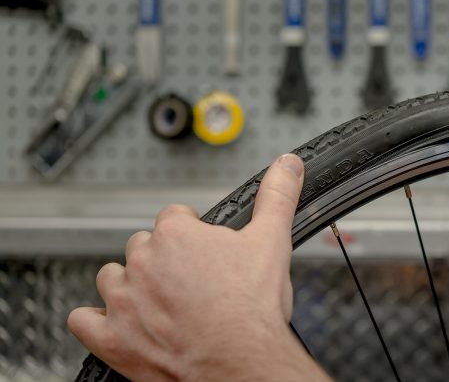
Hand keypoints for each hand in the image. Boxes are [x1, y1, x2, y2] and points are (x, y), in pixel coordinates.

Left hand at [68, 154, 329, 380]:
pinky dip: (97, 320)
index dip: (192, 232)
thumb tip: (286, 165)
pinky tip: (119, 322)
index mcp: (176, 234)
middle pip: (143, 246)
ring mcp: (123, 301)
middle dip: (163, 259)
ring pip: (112, 277)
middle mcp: (143, 262)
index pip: (174, 217)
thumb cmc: (252, 311)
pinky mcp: (111, 338)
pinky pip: (84, 320)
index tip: (205, 250)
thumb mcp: (272, 242)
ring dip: (130, 284)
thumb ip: (277, 197)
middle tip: (190, 281)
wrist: (242, 365)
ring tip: (159, 300)